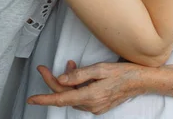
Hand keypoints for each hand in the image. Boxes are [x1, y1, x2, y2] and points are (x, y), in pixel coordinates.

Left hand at [27, 61, 149, 114]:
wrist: (141, 81)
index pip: (61, 99)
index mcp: (90, 96)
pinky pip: (81, 97)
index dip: (44, 98)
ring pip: (72, 96)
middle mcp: (91, 105)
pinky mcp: (99, 105)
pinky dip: (75, 86)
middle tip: (44, 68)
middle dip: (53, 82)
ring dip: (66, 83)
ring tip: (69, 65)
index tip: (31, 98)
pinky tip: (78, 74)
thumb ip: (79, 74)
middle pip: (65, 96)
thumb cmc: (123, 72)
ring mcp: (96, 107)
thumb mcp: (100, 68)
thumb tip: (61, 79)